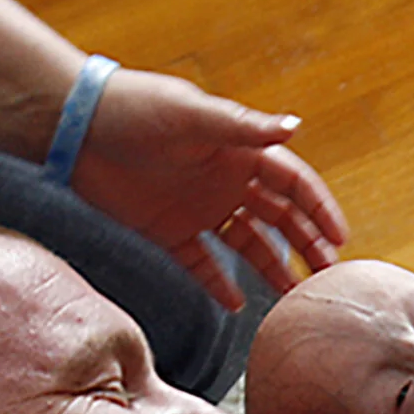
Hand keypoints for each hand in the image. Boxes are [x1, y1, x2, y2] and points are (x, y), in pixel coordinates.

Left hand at [73, 69, 350, 308]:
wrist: (74, 126)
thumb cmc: (134, 107)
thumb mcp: (191, 115)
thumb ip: (242, 126)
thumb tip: (295, 127)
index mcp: (239, 151)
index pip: (293, 183)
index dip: (319, 209)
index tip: (339, 239)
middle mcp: (226, 181)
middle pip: (279, 218)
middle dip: (306, 245)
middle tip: (327, 276)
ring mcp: (199, 208)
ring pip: (248, 244)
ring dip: (272, 268)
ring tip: (293, 297)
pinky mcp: (169, 231)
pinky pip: (202, 264)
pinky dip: (219, 285)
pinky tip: (237, 306)